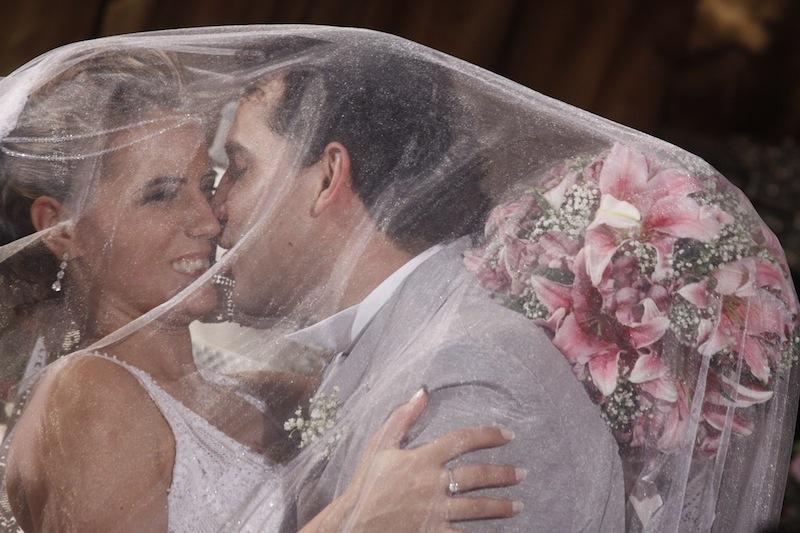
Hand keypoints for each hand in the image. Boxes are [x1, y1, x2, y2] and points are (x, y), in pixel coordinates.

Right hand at [337, 387, 524, 532]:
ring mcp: (435, 512)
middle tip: (522, 472)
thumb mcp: (379, 445)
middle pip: (477, 476)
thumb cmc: (366, 483)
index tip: (508, 434)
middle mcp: (432, 484)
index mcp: (422, 459)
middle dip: (503, 474)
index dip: (488, 435)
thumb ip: (402, 417)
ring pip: (477, 507)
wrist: (353, 525)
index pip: (462, 440)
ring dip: (501, 506)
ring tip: (519, 504)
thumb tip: (423, 391)